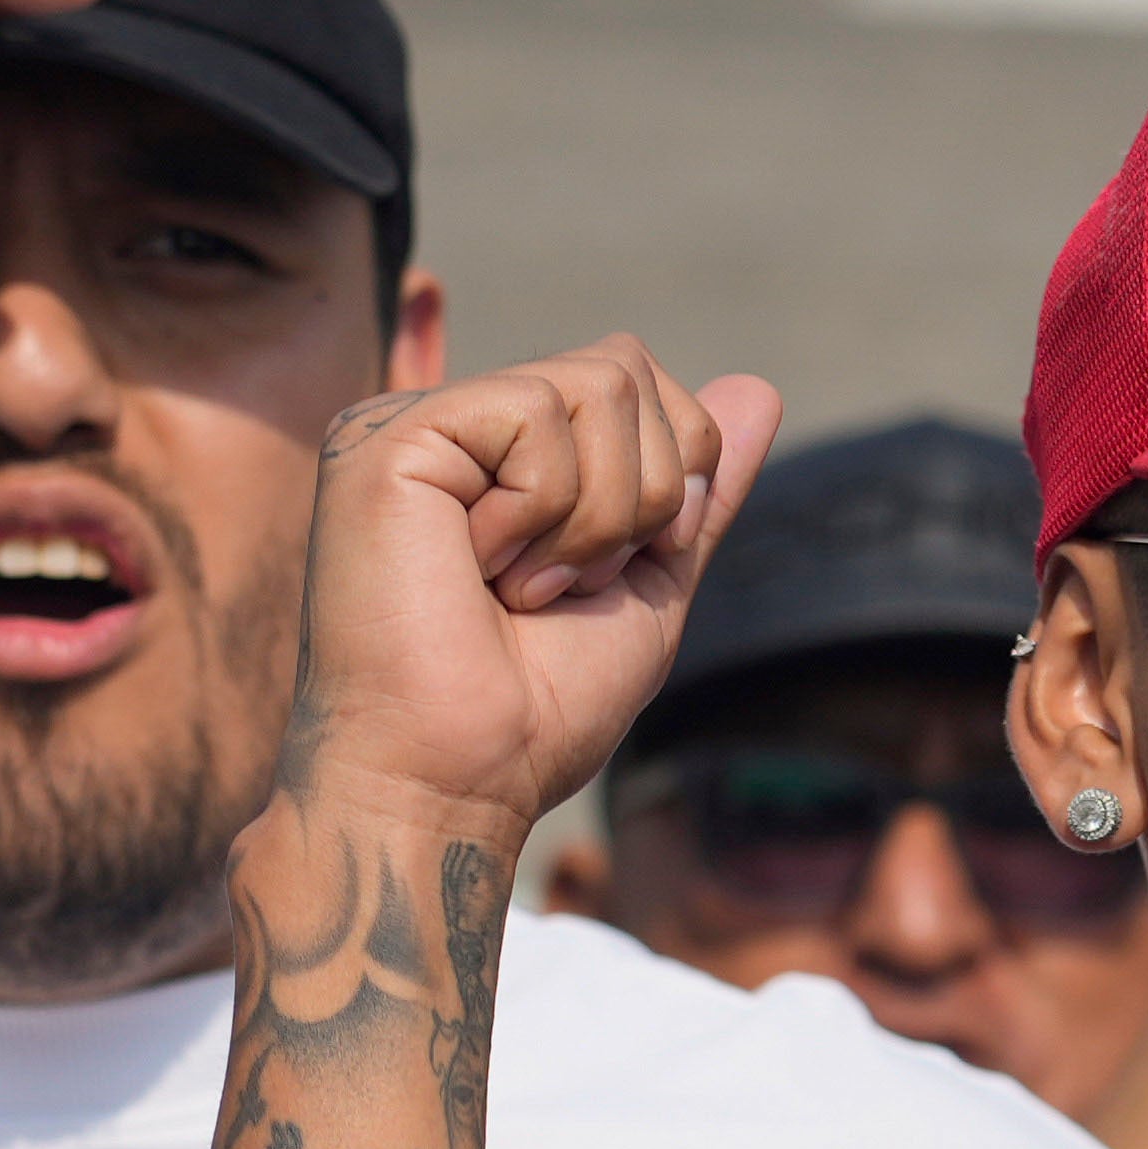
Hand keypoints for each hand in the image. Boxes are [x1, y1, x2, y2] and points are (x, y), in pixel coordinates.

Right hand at [272, 338, 781, 851]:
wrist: (456, 782)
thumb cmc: (534, 715)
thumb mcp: (646, 591)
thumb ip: (693, 493)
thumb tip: (760, 386)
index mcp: (499, 454)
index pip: (634, 380)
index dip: (667, 479)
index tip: (595, 581)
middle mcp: (451, 425)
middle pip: (624, 365)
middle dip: (641, 495)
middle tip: (557, 590)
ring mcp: (412, 426)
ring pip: (596, 383)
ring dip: (595, 515)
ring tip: (518, 589)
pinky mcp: (387, 437)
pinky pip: (537, 409)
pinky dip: (543, 510)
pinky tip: (477, 572)